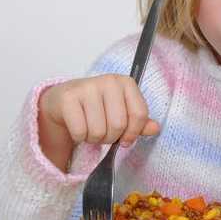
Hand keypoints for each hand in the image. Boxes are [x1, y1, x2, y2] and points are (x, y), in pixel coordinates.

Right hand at [39, 75, 159, 170]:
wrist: (64, 101)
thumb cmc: (98, 108)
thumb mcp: (122, 112)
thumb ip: (140, 121)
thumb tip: (156, 128)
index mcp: (126, 83)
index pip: (139, 114)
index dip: (133, 133)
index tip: (125, 138)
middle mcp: (108, 81)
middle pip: (119, 125)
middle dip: (111, 137)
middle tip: (103, 131)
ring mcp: (87, 87)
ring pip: (99, 131)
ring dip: (94, 138)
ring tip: (90, 128)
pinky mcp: (68, 98)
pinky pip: (80, 132)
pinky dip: (80, 137)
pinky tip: (78, 126)